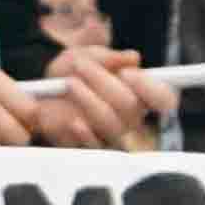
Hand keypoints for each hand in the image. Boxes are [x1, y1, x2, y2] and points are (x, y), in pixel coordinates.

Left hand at [22, 39, 158, 147]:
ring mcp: (111, 135)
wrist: (39, 89)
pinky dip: (83, 132)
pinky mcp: (89, 148)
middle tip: (81, 66)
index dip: (152, 88)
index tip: (128, 73)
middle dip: (103, 82)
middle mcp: (130, 117)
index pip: (165, 98)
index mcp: (137, 93)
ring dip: (89, 100)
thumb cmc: (70, 71)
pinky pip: (93, 145)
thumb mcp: (84, 56)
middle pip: (131, 106)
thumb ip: (106, 57)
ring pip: (112, 124)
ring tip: (69, 83)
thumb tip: (133, 58)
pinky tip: (72, 120)